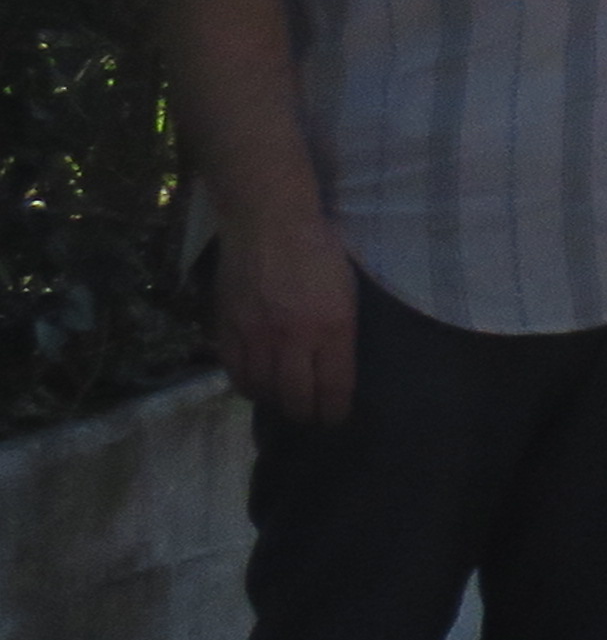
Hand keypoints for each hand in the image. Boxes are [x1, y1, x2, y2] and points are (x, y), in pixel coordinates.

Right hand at [213, 201, 361, 425]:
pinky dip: (246, 384)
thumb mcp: (346, 290)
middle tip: (310, 416)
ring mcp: (257, 335)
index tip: (336, 418)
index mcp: (332, 327)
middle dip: (306, 413)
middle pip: (296, 397)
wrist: (268, 221)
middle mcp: (294, 338)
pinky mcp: (227, 328)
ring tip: (283, 401)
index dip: (334, 410)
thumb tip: (333, 367)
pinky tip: (255, 384)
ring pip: (263, 389)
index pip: (334, 387)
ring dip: (275, 401)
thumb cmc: (318, 250)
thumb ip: (340, 331)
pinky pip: (234, 371)